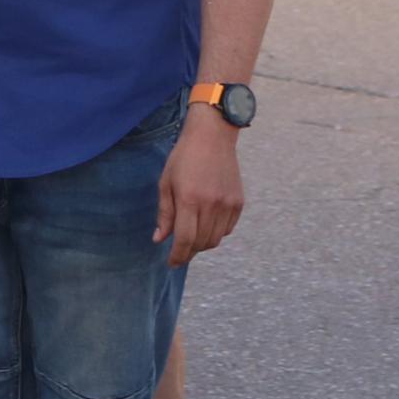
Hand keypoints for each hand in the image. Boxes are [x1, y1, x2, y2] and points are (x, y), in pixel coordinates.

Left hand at [155, 110, 243, 263]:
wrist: (212, 136)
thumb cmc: (184, 157)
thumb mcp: (166, 183)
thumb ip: (164, 214)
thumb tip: (159, 239)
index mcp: (189, 199)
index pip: (185, 240)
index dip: (177, 256)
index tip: (171, 263)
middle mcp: (211, 204)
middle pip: (201, 243)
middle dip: (188, 252)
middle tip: (179, 250)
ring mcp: (227, 204)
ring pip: (215, 239)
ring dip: (202, 244)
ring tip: (192, 236)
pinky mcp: (238, 202)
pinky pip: (227, 229)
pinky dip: (216, 233)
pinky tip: (207, 223)